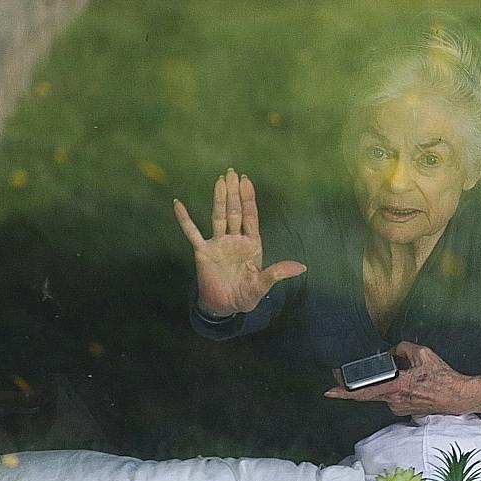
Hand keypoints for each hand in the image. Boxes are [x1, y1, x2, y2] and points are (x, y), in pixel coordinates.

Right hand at [173, 168, 305, 317]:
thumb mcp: (263, 285)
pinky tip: (179, 204)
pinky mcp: (203, 251)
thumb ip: (278, 273)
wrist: (225, 308)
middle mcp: (235, 240)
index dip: (249, 199)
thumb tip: (302, 267)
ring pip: (218, 217)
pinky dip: (185, 219)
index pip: (250, 217)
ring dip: (219, 199)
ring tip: (219, 181)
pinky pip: (192, 232)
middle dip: (234, 192)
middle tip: (232, 172)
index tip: (247, 181)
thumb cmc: (246, 295)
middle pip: (234, 212)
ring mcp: (218, 244)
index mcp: (251, 244)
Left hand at [325, 342, 477, 414]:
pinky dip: (395, 387)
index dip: (344, 392)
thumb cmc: (442, 378)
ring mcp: (400, 407)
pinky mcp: (405, 409)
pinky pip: (393, 395)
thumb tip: (391, 352)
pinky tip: (409, 380)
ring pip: (383, 392)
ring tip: (402, 373)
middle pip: (369, 392)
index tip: (329, 390)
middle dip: (357, 383)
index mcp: (396, 388)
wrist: (458, 397)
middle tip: (343, 373)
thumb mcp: (421, 354)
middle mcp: (394, 401)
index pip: (364, 392)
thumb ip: (401, 348)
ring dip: (385, 382)